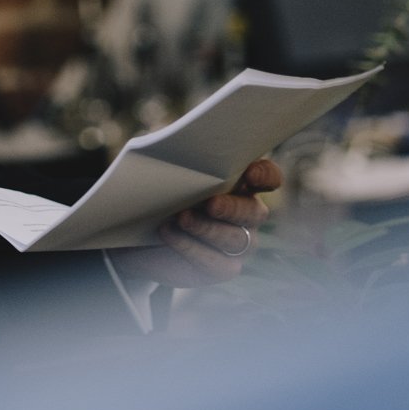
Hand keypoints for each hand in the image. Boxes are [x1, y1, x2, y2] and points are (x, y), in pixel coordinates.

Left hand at [109, 157, 283, 288]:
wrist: (139, 233)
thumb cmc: (160, 189)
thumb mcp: (165, 165)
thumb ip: (178, 151)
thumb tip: (178, 141)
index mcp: (242, 183)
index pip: (269, 178)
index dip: (266, 176)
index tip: (249, 173)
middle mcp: (247, 214)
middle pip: (255, 212)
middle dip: (233, 208)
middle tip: (211, 203)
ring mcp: (238, 243)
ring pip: (235, 240)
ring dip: (208, 228)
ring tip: (181, 217)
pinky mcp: (221, 268)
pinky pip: (216, 264)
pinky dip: (191, 248)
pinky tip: (169, 234)